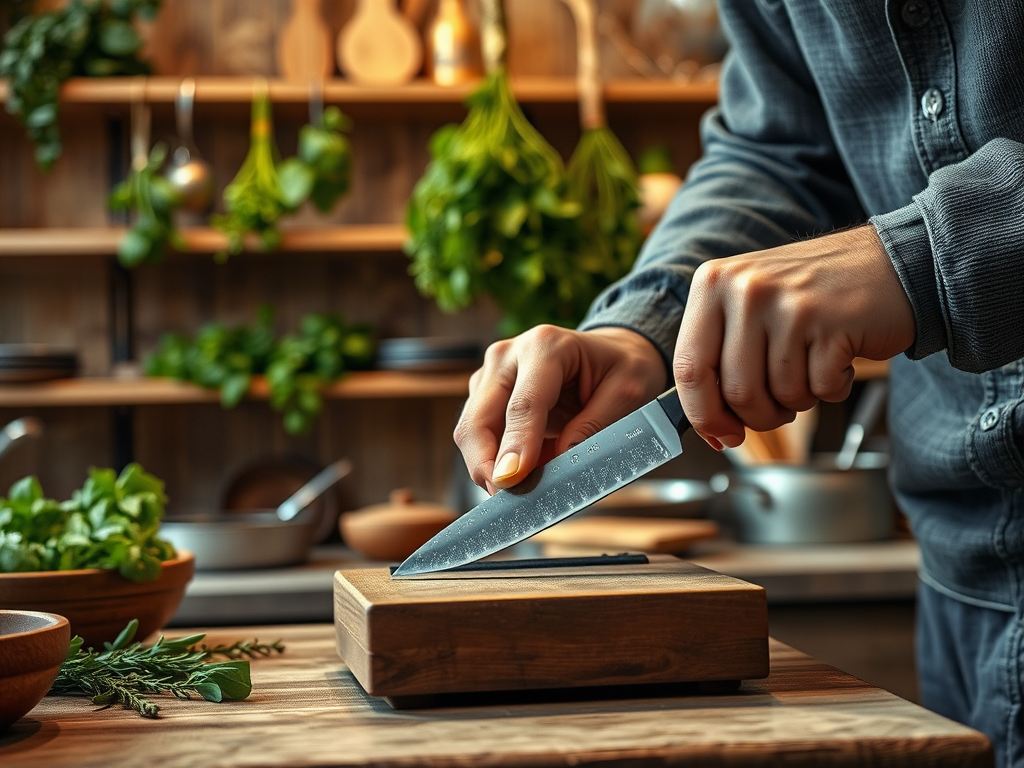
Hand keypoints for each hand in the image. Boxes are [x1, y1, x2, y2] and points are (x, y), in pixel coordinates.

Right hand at [455, 325, 666, 493]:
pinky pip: (479, 438)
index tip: (510, 480)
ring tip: (525, 489)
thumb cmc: (620, 368)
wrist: (608, 352)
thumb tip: (562, 459)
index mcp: (546, 346)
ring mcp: (491, 375)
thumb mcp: (628, 392)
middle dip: (486, 465)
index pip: (523, 404)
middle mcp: (508, 356)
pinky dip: (495, 462)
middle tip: (508, 500)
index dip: (515, 446)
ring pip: (471, 433)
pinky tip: (522, 474)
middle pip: (479, 420)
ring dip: (490, 467)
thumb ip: (596, 424)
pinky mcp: (484, 395)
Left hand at [674, 225, 914, 448]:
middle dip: (759, 415)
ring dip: (799, 400)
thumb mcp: (748, 305)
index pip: (689, 367)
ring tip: (812, 368)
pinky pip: (820, 389)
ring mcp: (790, 304)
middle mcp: (745, 288)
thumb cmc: (812, 294)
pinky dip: (832, 388)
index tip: (719, 434)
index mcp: (713, 283)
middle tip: (778, 407)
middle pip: (735, 391)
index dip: (704, 414)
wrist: (889, 264)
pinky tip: (839, 357)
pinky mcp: (833, 323)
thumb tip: (707, 426)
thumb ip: (718, 356)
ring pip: (779, 394)